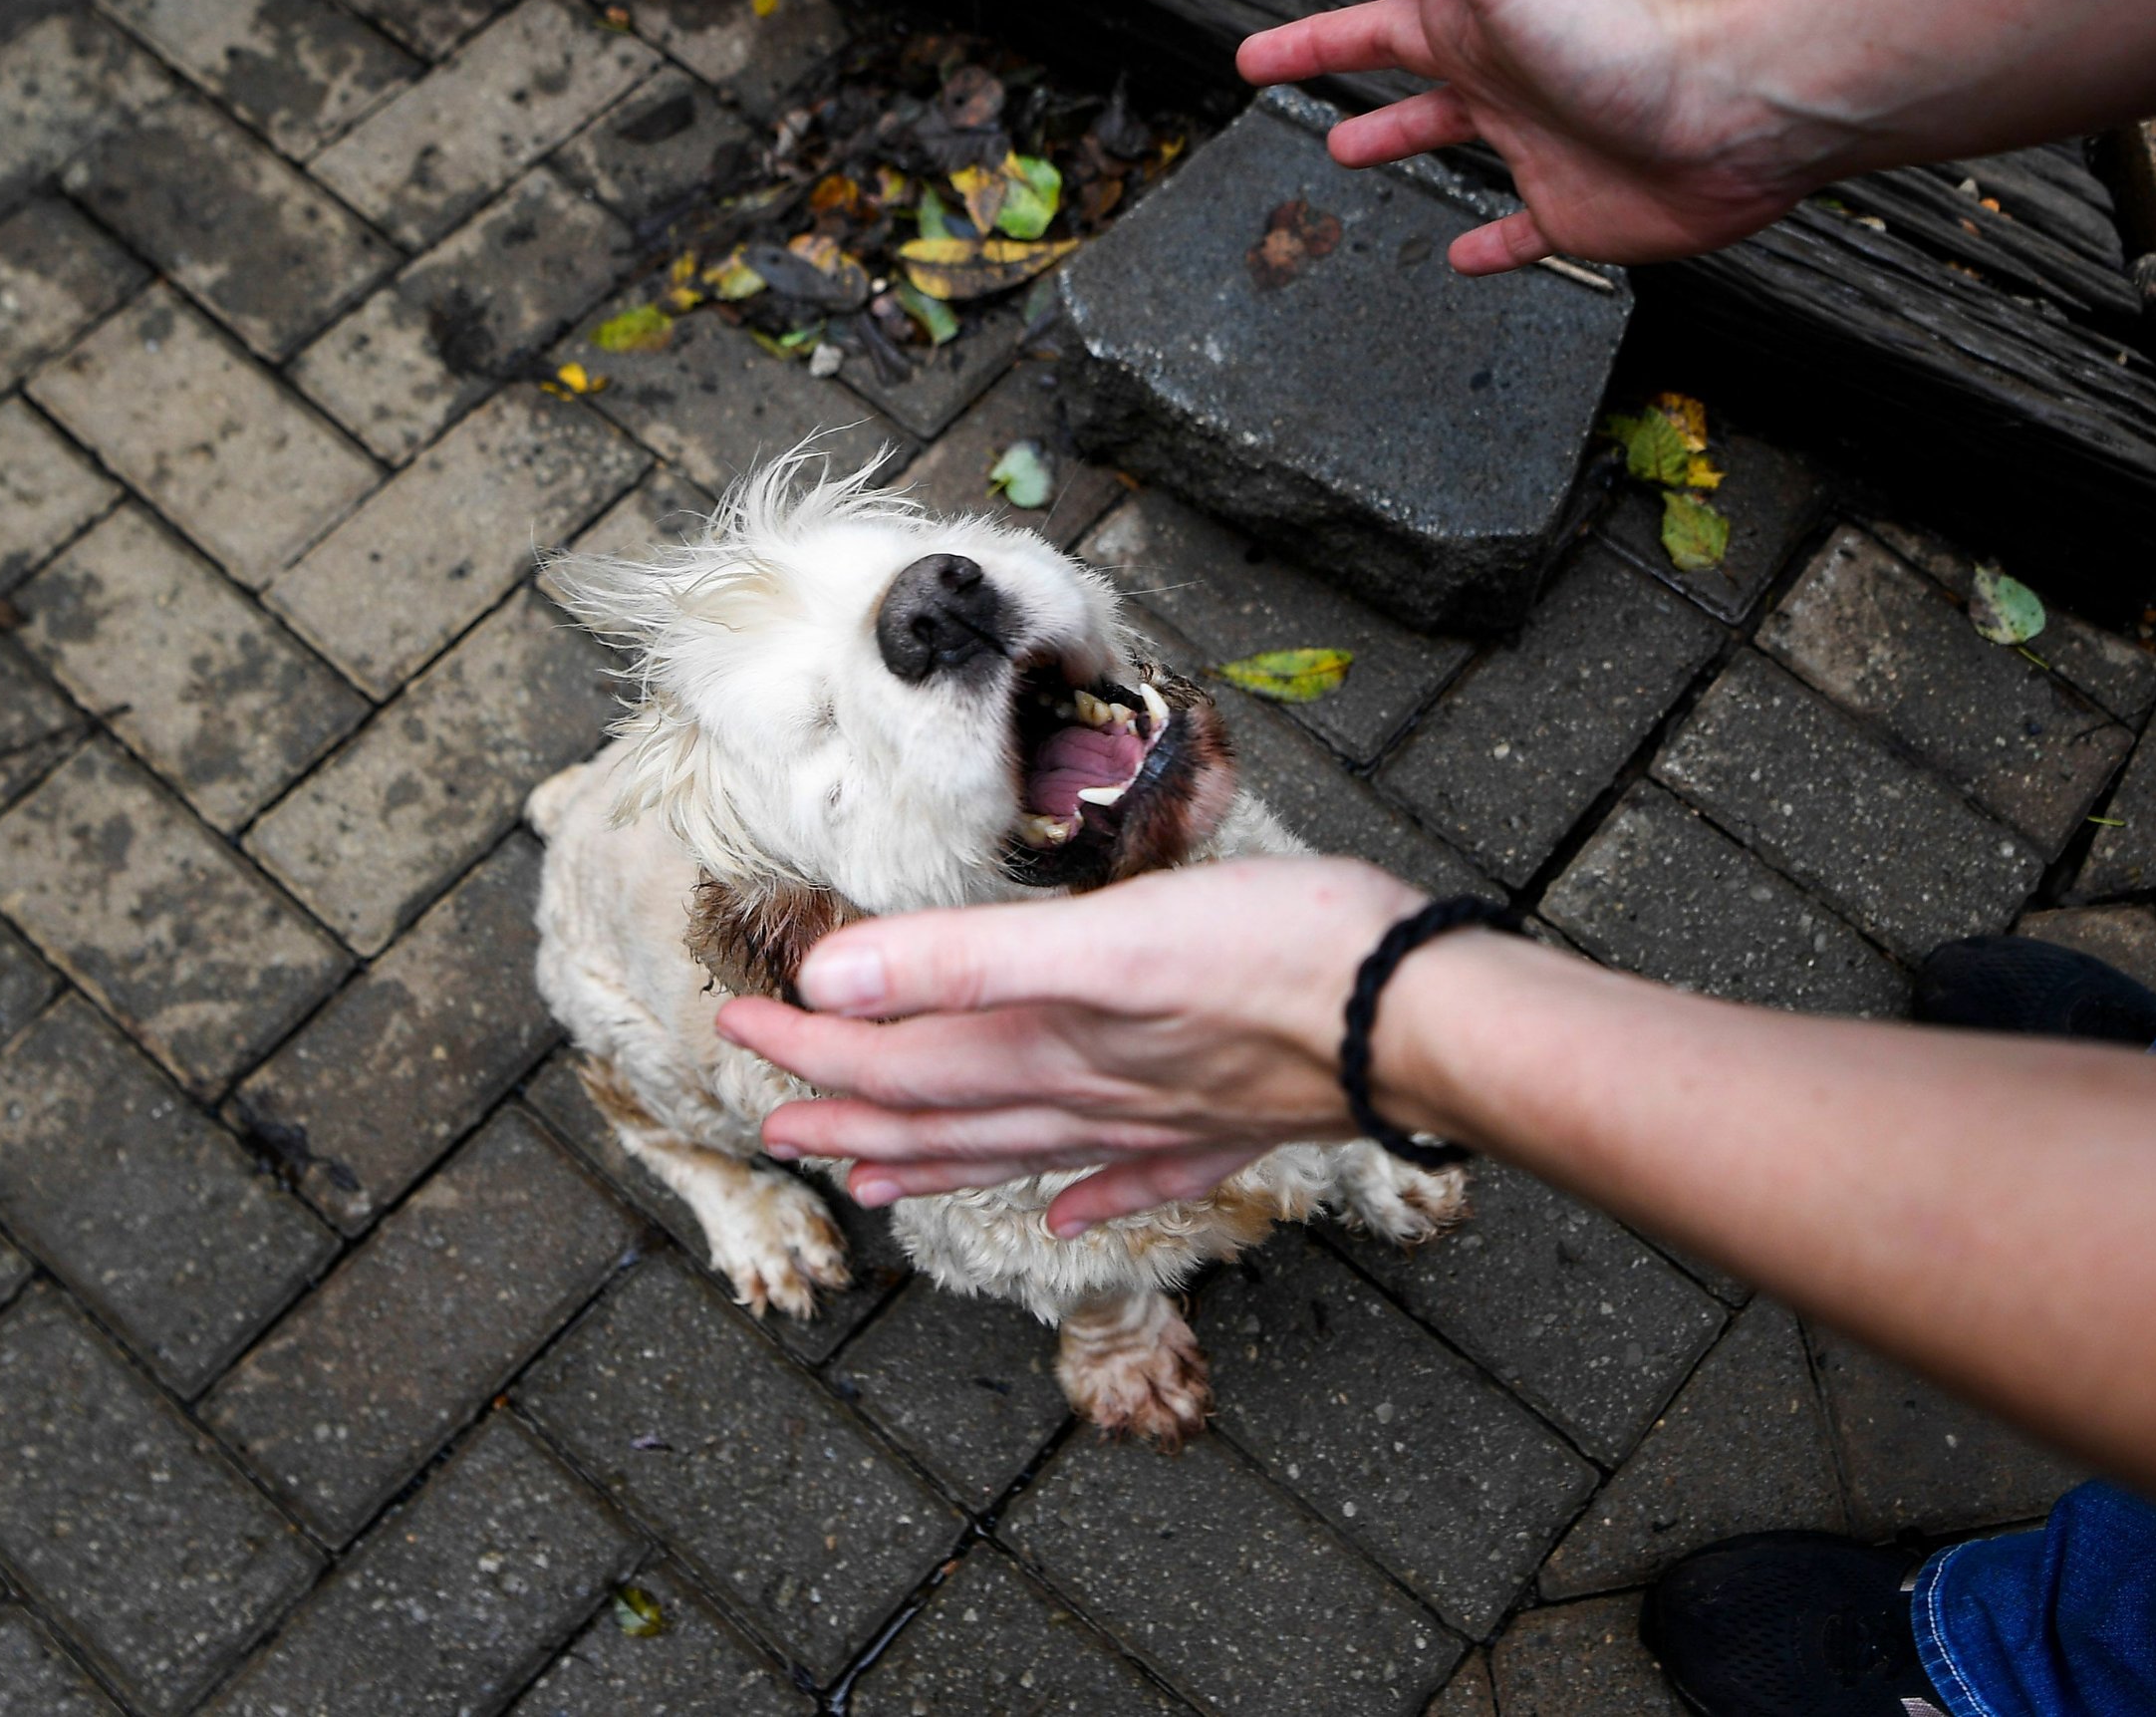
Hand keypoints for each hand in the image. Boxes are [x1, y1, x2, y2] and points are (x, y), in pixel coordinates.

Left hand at [719, 858, 1426, 1235]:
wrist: (1417, 1018)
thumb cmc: (1281, 958)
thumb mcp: (1110, 937)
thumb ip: (970, 959)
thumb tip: (833, 981)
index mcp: (1049, 1049)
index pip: (897, 1056)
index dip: (811, 1042)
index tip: (738, 1024)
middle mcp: (1089, 1099)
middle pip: (941, 1118)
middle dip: (850, 1114)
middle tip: (777, 1120)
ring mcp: (1158, 1123)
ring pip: (1018, 1153)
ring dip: (938, 1165)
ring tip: (874, 1185)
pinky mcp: (1225, 1126)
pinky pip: (1134, 1179)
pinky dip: (1089, 1200)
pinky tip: (1069, 1219)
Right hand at [1237, 0, 1830, 272]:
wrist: (1720, 116)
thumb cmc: (1613, 29)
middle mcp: (1499, 56)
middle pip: (1393, 46)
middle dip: (1326, 49)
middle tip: (1264, 62)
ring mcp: (1533, 130)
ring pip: (1443, 131)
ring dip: (1391, 135)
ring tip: (1341, 150)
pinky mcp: (1568, 202)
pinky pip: (1517, 230)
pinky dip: (1486, 244)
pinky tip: (1460, 254)